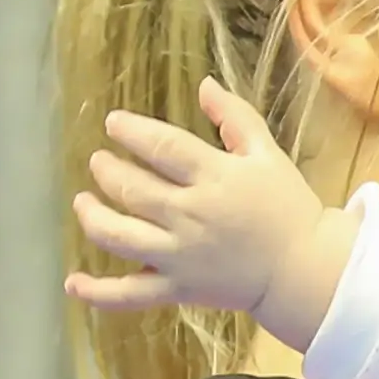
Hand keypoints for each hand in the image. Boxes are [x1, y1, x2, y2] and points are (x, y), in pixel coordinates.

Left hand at [66, 77, 357, 348]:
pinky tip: (74, 282)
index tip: (113, 123)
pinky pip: (130, 294)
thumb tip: (205, 84)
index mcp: (215, 177)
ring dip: (92, 215)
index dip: (131, 130)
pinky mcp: (178, 288)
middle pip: (131, 187)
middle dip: (107, 170)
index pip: (161, 145)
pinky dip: (98, 293)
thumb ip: (236, 117)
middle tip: (100, 162)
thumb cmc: (289, 209)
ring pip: (118, 235)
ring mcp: (180, 255)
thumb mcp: (269, 155)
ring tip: (84, 201)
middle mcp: (190, 214)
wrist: (305, 270)